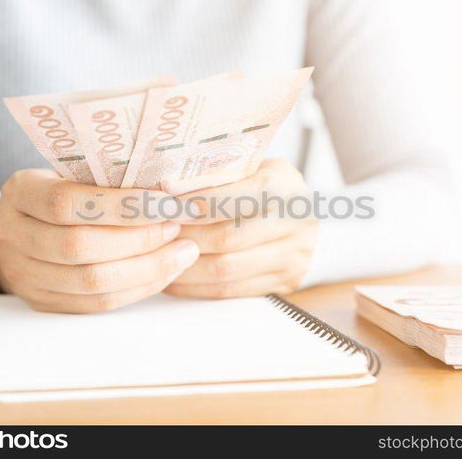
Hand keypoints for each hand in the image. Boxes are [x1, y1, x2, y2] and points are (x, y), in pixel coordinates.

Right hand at [0, 169, 199, 312]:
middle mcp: (10, 235)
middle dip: (139, 240)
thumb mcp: (73, 174)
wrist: (23, 229)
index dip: (121, 206)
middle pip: (79, 246)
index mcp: (19, 192)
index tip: (165, 204)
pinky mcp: (42, 303)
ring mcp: (22, 275)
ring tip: (182, 254)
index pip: (67, 202)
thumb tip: (168, 187)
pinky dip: (136, 289)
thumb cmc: (64, 193)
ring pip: (90, 282)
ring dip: (146, 269)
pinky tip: (164, 273)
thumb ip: (107, 180)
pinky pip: (95, 304)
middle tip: (179, 229)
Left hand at [165, 159, 317, 298]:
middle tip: (154, 235)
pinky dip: (196, 286)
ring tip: (159, 257)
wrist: (307, 221)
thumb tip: (165, 187)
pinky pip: (229, 291)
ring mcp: (292, 256)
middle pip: (227, 237)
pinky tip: (175, 277)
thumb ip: (219, 176)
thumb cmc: (266, 189)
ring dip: (185, 266)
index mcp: (284, 185)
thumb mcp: (252, 170)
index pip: (235, 198)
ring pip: (225, 269)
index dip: (196, 204)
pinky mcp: (283, 283)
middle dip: (184, 237)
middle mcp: (295, 222)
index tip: (164, 205)